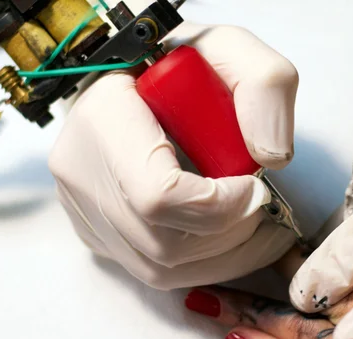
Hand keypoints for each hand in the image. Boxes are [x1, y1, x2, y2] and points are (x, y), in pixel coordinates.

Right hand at [49, 23, 297, 288]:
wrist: (149, 83)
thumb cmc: (188, 68)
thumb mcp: (234, 51)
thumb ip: (264, 86)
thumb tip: (270, 158)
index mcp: (105, 118)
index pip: (159, 196)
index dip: (219, 206)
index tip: (254, 186)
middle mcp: (83, 171)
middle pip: (164, 244)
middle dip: (231, 234)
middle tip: (260, 204)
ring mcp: (85, 209)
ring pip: (162, 269)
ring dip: (225, 255)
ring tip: (255, 222)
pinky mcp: (99, 233)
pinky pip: (156, 273)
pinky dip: (207, 264)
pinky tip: (231, 236)